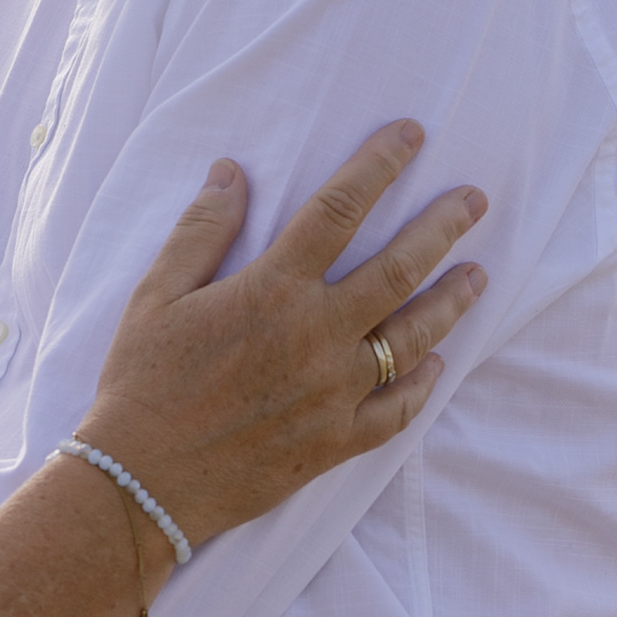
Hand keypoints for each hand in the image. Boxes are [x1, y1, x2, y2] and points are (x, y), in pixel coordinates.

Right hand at [86, 120, 487, 549]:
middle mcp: (315, 336)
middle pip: (399, 268)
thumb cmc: (140, 383)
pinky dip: (423, 385)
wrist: (141, 480)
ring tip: (476, 276)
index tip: (410, 136)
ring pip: (413, 337)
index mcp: (271, 290)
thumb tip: (231, 172)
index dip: (378, 166)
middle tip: (473, 202)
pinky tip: (437, 364)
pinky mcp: (336, 442)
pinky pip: (398, 410)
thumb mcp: (155, 296)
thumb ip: (200, 231)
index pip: (339, 210)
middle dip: (442, 227)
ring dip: (450, 301)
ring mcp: (333, 392)